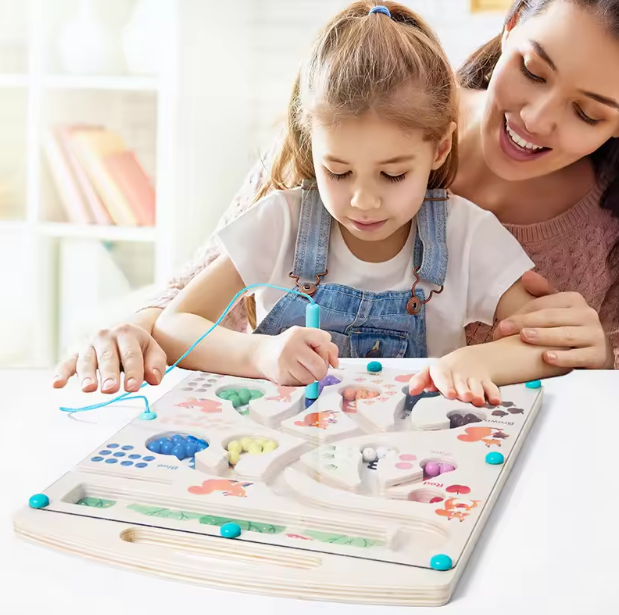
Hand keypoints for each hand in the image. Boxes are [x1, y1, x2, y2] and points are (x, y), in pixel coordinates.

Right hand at [52, 323, 167, 392]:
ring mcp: (89, 345)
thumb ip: (156, 365)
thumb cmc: (139, 347)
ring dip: (87, 375)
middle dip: (109, 374)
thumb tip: (154, 379)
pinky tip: (57, 384)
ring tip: (89, 389)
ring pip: (87, 361)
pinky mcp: (76, 355)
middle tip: (110, 389)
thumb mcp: (153, 351)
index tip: (133, 387)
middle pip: (108, 357)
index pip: (131, 354)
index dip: (133, 372)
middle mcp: (105, 337)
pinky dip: (61, 373)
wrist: (122, 333)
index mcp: (126, 333)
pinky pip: (66, 363)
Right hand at [252, 326, 338, 385]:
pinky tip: (293, 373)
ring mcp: (284, 362)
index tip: (322, 355)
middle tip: (314, 368)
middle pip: (319, 366)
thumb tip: (335, 364)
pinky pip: (301, 385)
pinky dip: (301, 382)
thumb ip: (326, 346)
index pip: (324, 341)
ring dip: (310, 377)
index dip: (327, 352)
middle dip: (321, 370)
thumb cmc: (291, 346)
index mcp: (300, 333)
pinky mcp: (280, 376)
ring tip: (301, 369)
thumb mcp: (307, 338)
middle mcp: (291, 345)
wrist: (263, 354)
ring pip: (311, 378)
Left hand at [409, 349, 500, 406]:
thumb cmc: (443, 372)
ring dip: (478, 393)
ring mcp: (473, 377)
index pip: (443, 376)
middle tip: (465, 397)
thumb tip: (412, 391)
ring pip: (477, 386)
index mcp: (443, 370)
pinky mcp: (486, 381)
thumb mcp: (430, 373)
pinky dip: (494, 394)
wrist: (468, 360)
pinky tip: (495, 402)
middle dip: (464, 390)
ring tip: (478, 401)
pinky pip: (491, 387)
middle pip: (461, 383)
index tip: (450, 395)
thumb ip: (420, 381)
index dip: (446, 385)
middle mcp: (459, 374)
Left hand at [494, 272, 612, 368]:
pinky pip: (578, 357)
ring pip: (564, 335)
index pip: (542, 305)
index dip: (519, 314)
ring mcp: (595, 335)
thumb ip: (541, 292)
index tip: (500, 326)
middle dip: (524, 324)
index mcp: (574, 299)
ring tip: (524, 337)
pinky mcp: (599, 355)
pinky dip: (563, 358)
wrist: (593, 351)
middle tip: (502, 332)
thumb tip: (526, 276)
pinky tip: (546, 358)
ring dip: (543, 336)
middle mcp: (587, 314)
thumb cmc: (566, 328)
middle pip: (550, 318)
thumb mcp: (554, 309)